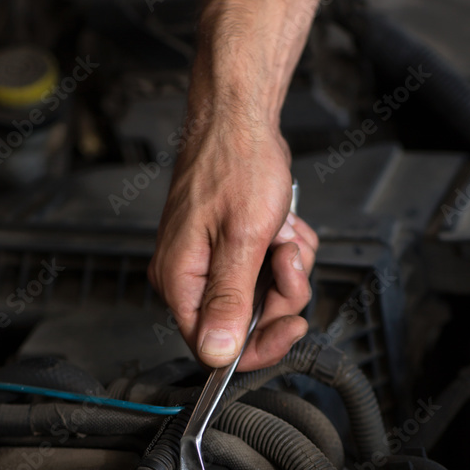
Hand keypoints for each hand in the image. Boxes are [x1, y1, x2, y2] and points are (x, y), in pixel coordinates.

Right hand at [148, 118, 317, 370]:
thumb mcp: (241, 238)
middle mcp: (189, 278)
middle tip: (289, 261)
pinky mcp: (228, 252)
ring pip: (262, 299)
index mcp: (179, 281)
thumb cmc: (235, 161)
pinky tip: (283, 227)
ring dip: (288, 271)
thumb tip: (217, 353)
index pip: (214, 347)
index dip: (258, 345)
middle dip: (280, 297)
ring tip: (285, 234)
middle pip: (244, 324)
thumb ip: (229, 300)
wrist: (240, 117)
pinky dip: (285, 254)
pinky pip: (266, 275)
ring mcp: (209, 265)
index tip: (290, 326)